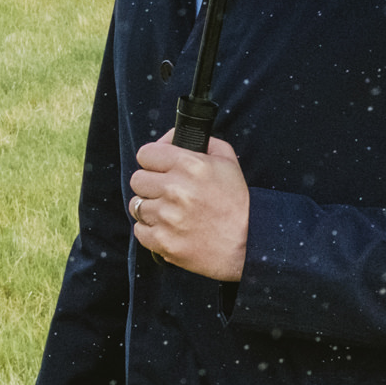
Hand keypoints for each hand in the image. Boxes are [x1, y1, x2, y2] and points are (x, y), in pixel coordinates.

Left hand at [130, 128, 248, 279]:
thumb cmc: (237, 204)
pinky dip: (151, 231)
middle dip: (151, 185)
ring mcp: (167, 217)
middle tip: (168, 193)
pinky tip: (170, 230)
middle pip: (137, 179)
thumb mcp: (228, 163)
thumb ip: (202, 142)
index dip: (153, 161)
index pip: (145, 153)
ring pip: (136, 205)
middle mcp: (175, 189)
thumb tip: (170, 138)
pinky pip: (139, 230)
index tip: (160, 168)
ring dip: (151, 209)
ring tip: (172, 213)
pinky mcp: (162, 241)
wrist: (249, 246)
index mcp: (190, 165)